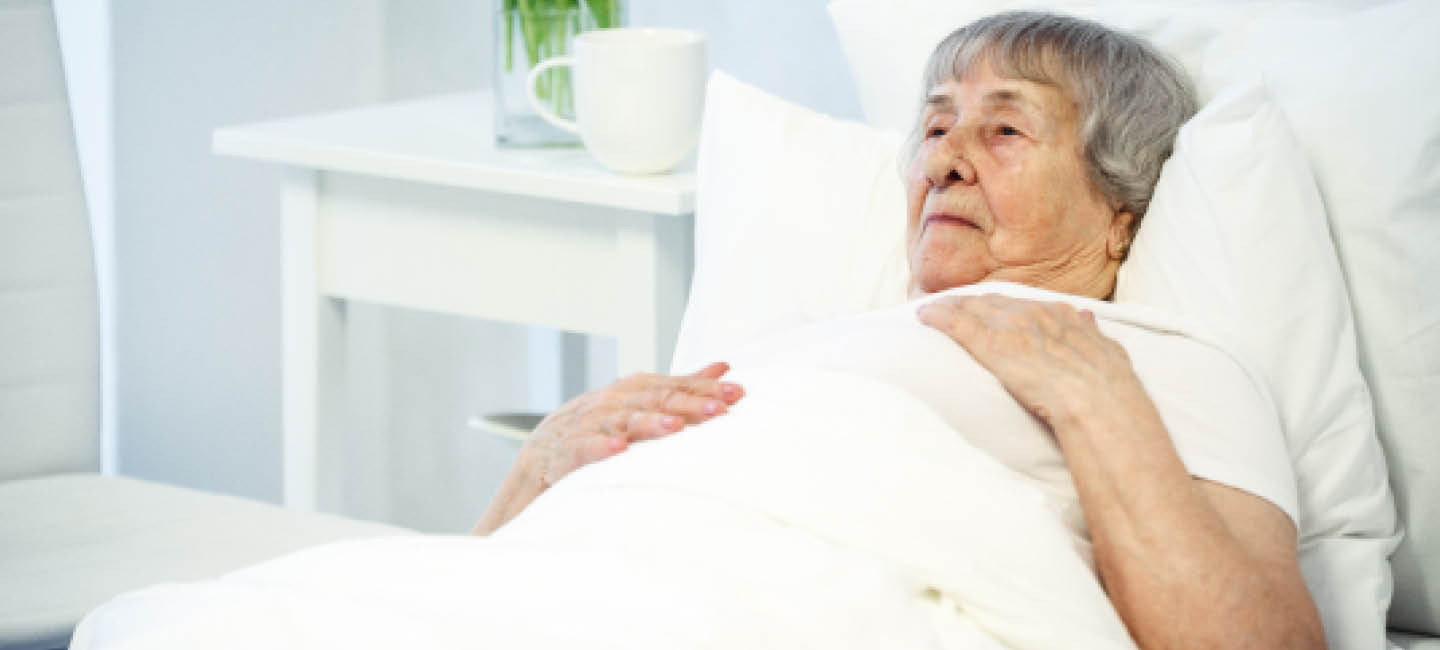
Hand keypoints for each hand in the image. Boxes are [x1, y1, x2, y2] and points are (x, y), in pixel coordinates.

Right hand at [524, 361, 744, 487]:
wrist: (540, 459)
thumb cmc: (599, 427)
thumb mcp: (640, 402)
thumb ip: (681, 386)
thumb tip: (723, 366)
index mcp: (632, 390)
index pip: (674, 385)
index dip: (705, 388)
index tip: (737, 393)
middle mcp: (612, 402)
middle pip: (655, 400)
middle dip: (688, 403)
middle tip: (719, 409)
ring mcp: (589, 425)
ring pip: (624, 421)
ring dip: (650, 423)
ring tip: (675, 427)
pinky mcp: (568, 452)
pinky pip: (585, 448)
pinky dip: (601, 447)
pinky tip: (619, 449)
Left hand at [917, 294, 1137, 424]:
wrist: (1098, 400)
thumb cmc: (1107, 387)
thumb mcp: (1107, 351)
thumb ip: (1093, 333)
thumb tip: (1087, 319)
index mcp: (1060, 315)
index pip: (1021, 303)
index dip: (1001, 305)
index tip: (988, 307)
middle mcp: (1033, 314)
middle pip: (993, 302)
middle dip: (970, 302)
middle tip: (951, 304)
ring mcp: (1011, 328)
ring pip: (971, 308)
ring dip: (950, 307)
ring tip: (932, 308)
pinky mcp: (991, 346)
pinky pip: (958, 325)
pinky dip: (938, 318)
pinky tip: (924, 315)